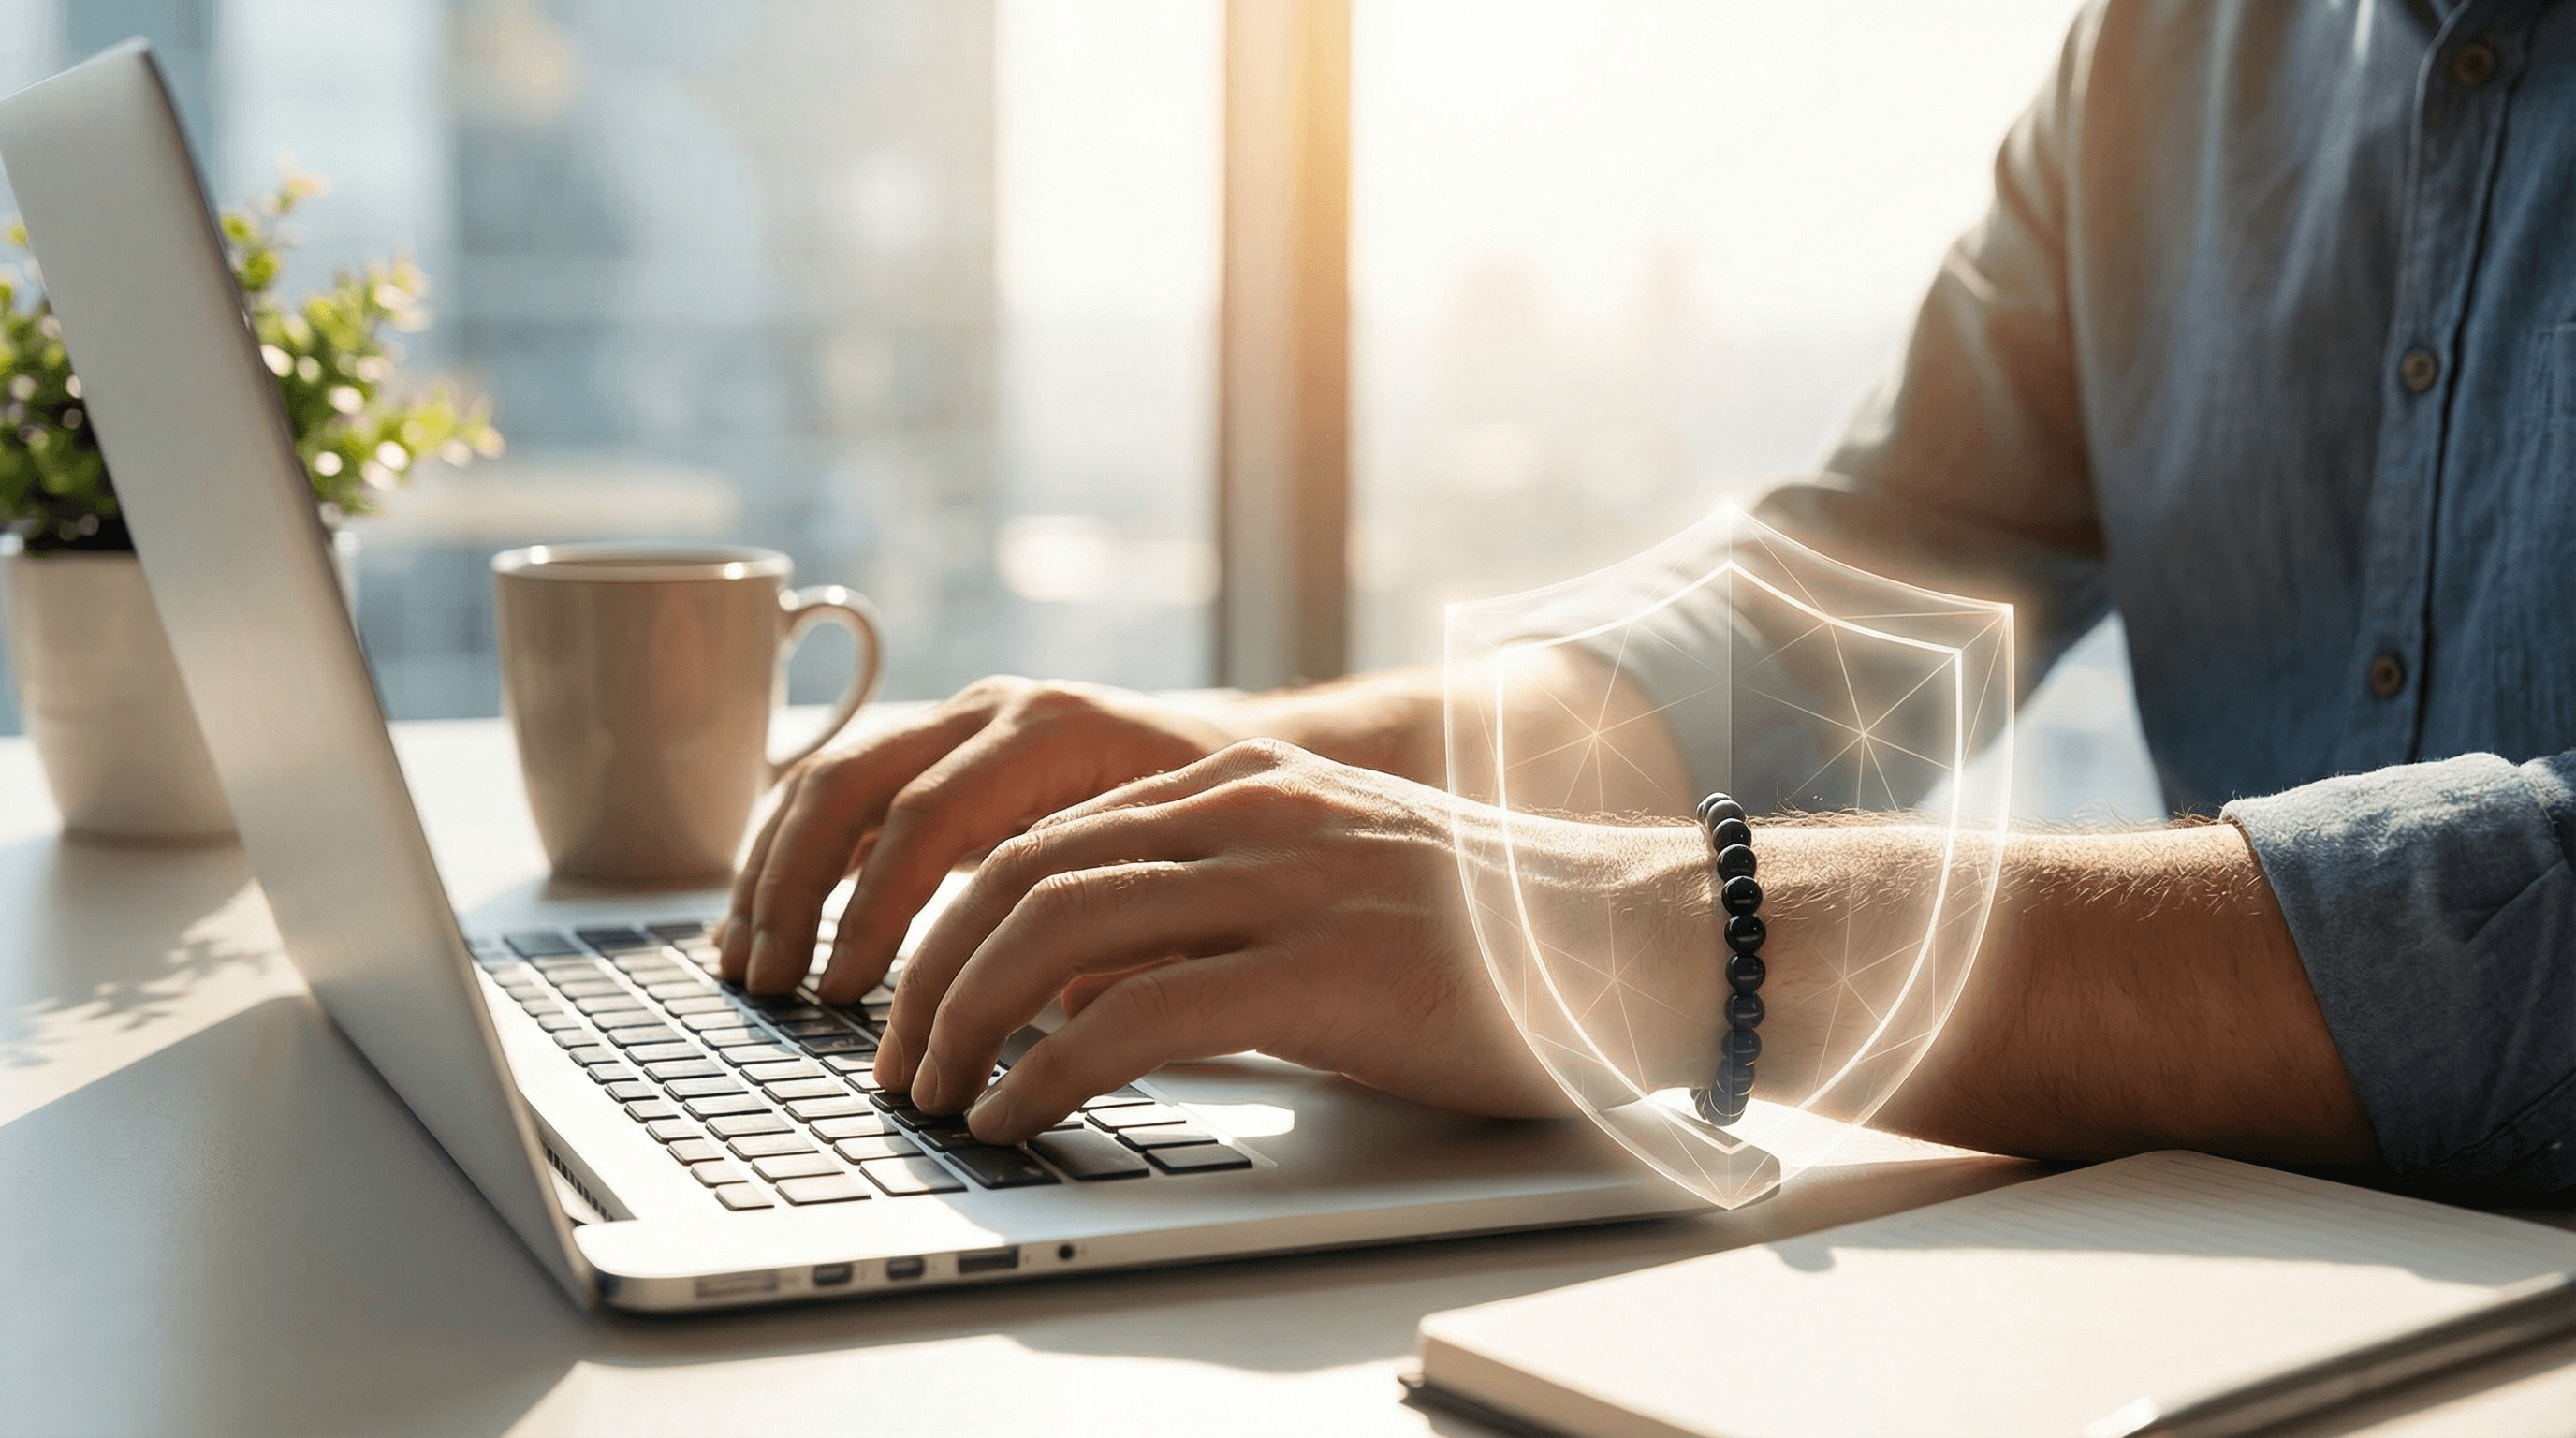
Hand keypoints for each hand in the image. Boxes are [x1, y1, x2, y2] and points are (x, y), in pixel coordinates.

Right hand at [716, 677, 1241, 996]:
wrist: (1254, 757)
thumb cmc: (1234, 826)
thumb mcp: (1189, 870)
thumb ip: (1119, 925)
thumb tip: (1060, 1016)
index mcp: (1054, 731)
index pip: (929, 816)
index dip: (876, 910)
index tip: (845, 994)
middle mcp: (997, 711)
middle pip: (854, 782)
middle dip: (797, 889)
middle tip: (771, 983)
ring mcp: (962, 724)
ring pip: (831, 780)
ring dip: (777, 874)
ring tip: (749, 965)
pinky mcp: (944, 755)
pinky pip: (845, 793)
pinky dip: (795, 859)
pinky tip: (767, 928)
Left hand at [874, 739, 1719, 1143]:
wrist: (1636, 937)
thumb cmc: (1487, 938)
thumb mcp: (1328, 885)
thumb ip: (1215, 906)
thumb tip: (1089, 991)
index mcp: (1243, 787)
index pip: (1043, 835)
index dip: (951, 920)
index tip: (914, 999)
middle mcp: (1247, 814)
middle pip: (1021, 876)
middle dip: (930, 976)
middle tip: (897, 1062)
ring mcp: (1283, 884)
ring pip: (1054, 930)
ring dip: (966, 1023)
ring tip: (935, 1097)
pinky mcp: (1318, 970)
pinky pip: (1136, 1015)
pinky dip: (1048, 1071)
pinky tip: (1017, 1114)